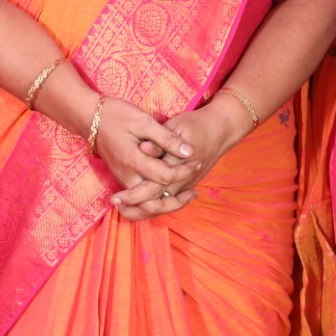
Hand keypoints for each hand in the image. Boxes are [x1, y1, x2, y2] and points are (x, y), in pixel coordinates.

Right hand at [90, 95, 199, 197]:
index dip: (184, 171)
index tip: (196, 161)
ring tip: (186, 196)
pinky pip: (140, 199)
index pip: (164, 176)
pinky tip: (171, 192)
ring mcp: (123, 179)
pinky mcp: (123, 179)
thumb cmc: (117, 115)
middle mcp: (126, 176)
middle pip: (153, 202)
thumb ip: (166, 138)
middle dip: (176, 200)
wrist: (90, 119)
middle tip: (194, 191)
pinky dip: (156, 201)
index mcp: (133, 160)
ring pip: (145, 205)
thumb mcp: (144, 121)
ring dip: (166, 205)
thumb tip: (189, 152)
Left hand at [111, 95, 246, 220]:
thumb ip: (160, 139)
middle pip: (154, 205)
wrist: (221, 130)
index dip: (131, 196)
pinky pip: (168, 202)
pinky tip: (139, 203)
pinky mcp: (187, 186)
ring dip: (142, 210)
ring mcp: (185, 186)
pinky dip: (153, 206)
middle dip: (133, 209)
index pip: (150, 190)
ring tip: (124, 207)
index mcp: (176, 168)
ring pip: (162, 207)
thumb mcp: (177, 126)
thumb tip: (143, 148)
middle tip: (115, 204)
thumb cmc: (196, 125)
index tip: (114, 197)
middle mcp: (180, 182)